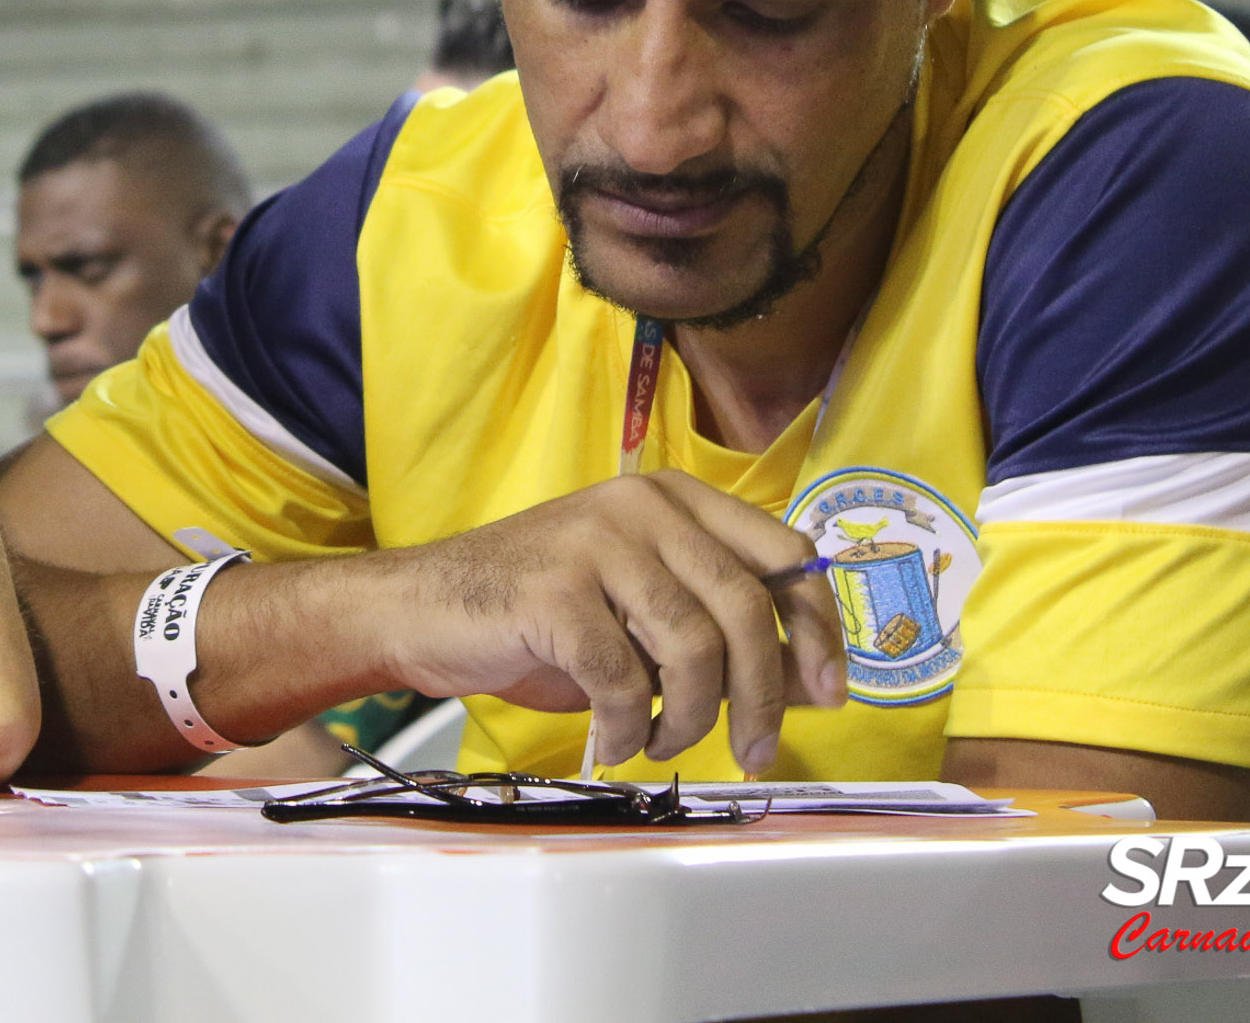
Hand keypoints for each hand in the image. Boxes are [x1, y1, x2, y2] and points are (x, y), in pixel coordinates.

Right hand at [373, 470, 846, 775]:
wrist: (421, 609)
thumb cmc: (536, 616)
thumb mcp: (640, 614)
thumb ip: (715, 632)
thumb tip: (805, 683)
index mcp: (672, 498)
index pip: (783, 551)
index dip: (817, 627)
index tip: (828, 691)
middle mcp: (640, 506)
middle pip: (745, 607)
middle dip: (762, 696)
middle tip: (755, 750)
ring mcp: (594, 542)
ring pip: (693, 648)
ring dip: (689, 718)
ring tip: (660, 741)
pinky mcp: (552, 591)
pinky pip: (622, 679)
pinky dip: (624, 727)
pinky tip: (612, 741)